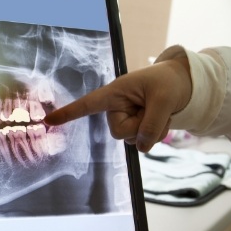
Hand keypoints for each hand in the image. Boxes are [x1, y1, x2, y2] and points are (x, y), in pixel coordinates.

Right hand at [44, 57, 191, 151]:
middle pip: (120, 133)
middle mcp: (116, 108)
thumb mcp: (165, 99)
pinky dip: (157, 134)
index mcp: (114, 93)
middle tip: (157, 108)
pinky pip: (143, 143)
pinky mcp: (135, 128)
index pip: (87, 104)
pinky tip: (162, 119)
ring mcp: (125, 119)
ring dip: (152, 130)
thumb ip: (152, 124)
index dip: (68, 113)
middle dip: (141, 126)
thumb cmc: (169, 82)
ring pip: (133, 140)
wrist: (183, 84)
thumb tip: (141, 147)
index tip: (48, 120)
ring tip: (161, 111)